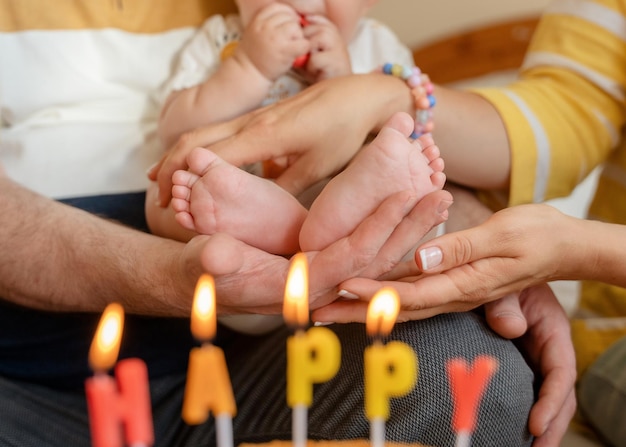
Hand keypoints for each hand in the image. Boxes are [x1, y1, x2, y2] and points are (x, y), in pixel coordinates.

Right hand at [147, 73, 412, 206]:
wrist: (361, 97)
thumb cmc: (344, 131)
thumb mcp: (318, 167)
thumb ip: (283, 190)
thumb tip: (257, 214)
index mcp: (263, 136)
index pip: (206, 156)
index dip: (181, 178)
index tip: (169, 203)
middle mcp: (251, 122)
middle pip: (195, 140)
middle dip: (170, 167)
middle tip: (159, 197)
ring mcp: (254, 116)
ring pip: (204, 132)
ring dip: (179, 156)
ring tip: (162, 181)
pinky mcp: (261, 117)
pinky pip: (220, 130)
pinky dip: (200, 148)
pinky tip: (197, 163)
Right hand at [199, 190, 448, 313]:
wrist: (202, 282)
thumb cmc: (202, 271)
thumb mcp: (201, 263)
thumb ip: (211, 262)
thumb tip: (218, 255)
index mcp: (297, 286)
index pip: (349, 257)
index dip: (376, 228)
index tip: (404, 196)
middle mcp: (320, 287)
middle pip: (375, 258)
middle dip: (409, 229)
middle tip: (441, 195)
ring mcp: (325, 279)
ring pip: (377, 256)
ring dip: (407, 229)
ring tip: (436, 197)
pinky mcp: (325, 268)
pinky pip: (366, 251)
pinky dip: (390, 232)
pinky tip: (410, 212)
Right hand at [238, 3, 308, 80]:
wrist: (248, 73)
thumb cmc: (254, 55)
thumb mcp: (255, 32)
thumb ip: (268, 23)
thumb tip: (291, 17)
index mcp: (258, 21)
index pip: (277, 7)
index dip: (286, 13)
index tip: (288, 23)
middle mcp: (266, 27)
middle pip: (288, 16)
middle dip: (292, 26)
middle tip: (290, 39)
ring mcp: (275, 38)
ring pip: (296, 27)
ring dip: (298, 36)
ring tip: (292, 47)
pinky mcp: (285, 51)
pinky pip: (303, 43)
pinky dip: (304, 48)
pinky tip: (298, 53)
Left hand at [299, 15, 350, 81]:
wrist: (336, 87)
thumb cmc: (320, 69)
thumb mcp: (308, 52)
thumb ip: (300, 41)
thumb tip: (288, 32)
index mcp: (329, 28)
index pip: (311, 18)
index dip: (302, 30)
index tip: (304, 44)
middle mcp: (334, 34)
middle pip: (307, 30)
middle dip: (304, 45)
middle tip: (310, 58)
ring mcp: (337, 45)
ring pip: (311, 42)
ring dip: (308, 54)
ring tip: (314, 64)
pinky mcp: (335, 59)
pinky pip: (314, 59)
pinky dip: (312, 67)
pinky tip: (318, 72)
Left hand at [512, 285, 576, 445]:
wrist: (492, 268)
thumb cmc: (502, 274)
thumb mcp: (506, 285)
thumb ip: (504, 303)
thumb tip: (510, 328)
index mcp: (552, 330)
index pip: (560, 371)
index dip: (551, 401)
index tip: (536, 425)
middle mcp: (548, 349)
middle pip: (559, 394)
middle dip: (553, 425)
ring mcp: (535, 358)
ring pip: (545, 397)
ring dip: (542, 426)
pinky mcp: (519, 363)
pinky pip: (526, 390)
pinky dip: (525, 411)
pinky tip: (515, 431)